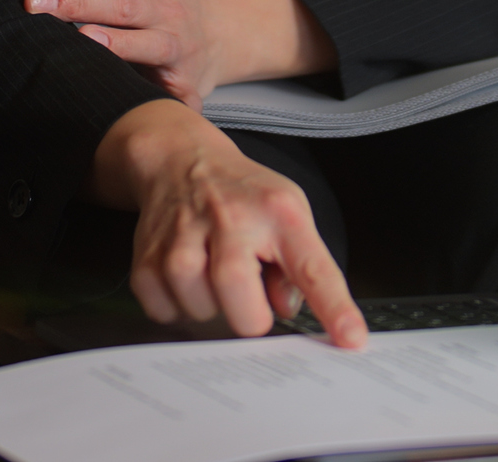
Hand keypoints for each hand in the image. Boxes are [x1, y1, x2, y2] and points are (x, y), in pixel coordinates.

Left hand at [16, 0, 329, 104]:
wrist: (222, 34)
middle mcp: (169, 3)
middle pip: (119, 0)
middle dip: (74, 1)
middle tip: (33, 3)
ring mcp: (180, 41)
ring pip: (144, 38)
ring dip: (111, 39)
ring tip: (79, 36)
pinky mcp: (185, 78)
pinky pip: (162, 79)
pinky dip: (145, 80)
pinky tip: (117, 78)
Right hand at [97, 100, 365, 345]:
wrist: (179, 158)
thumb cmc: (241, 194)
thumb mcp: (287, 213)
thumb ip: (298, 268)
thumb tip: (285, 311)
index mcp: (278, 211)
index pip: (312, 268)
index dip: (333, 308)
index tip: (350, 339)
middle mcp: (229, 217)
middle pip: (237, 292)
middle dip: (248, 316)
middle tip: (251, 304)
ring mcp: (182, 234)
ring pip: (198, 306)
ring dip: (211, 307)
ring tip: (213, 275)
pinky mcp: (147, 252)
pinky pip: (165, 310)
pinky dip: (178, 306)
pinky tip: (188, 277)